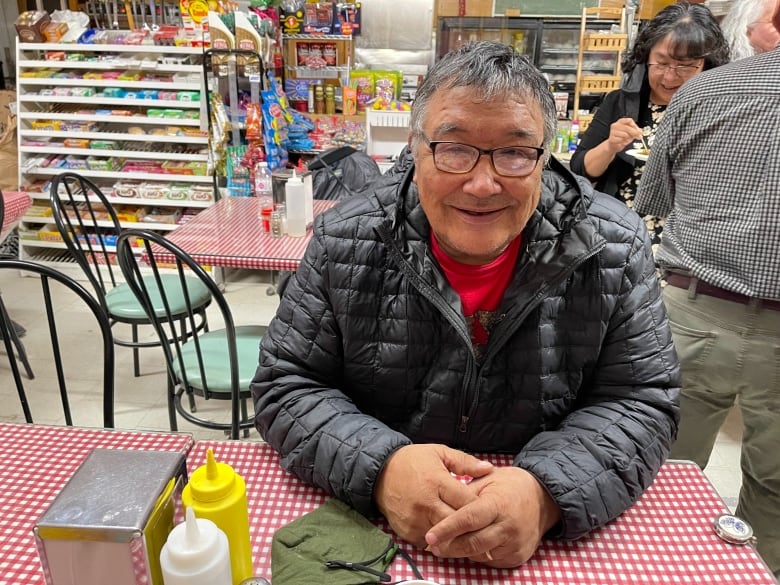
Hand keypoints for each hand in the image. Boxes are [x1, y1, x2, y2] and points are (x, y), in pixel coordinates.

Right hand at [374, 444, 492, 547]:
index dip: (480, 506)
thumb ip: (465, 462)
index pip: (466, 501)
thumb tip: (488, 468)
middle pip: (457, 523)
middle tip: (482, 526)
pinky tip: (448, 536)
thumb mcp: (439, 453)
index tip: (487, 507)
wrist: (380, 473)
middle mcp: (426, 503)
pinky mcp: (407, 532)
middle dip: (471, 526)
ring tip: (468, 534)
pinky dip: (440, 541)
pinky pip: (429, 543)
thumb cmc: (412, 461)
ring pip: (445, 537)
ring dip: (457, 537)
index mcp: (437, 482)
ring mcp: (416, 520)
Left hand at [424, 466, 560, 567]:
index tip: (430, 535)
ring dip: (461, 552)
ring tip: (445, 546)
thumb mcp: (487, 479)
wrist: (542, 499)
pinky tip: (468, 546)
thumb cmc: (511, 486)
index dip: (447, 528)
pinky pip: (491, 560)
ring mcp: (514, 544)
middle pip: (472, 543)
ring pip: (480, 554)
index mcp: (498, 504)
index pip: (468, 519)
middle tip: (432, 545)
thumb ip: (465, 492)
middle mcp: (508, 526)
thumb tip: (442, 504)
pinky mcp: (517, 556)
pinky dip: (477, 554)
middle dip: (449, 546)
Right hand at [607, 117, 643, 153]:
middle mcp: (615, 125)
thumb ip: (635, 130)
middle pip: (627, 127)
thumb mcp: (630, 132)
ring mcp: (613, 132)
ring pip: (625, 135)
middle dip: (634, 133)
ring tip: (627, 140)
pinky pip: (621, 140)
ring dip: (628, 138)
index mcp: (620, 121)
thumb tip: (640, 131)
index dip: (635, 126)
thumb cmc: (621, 138)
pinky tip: (622, 142)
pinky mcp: (612, 138)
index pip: (629, 120)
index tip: (638, 131)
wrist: (613, 145)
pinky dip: (624, 142)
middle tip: (639, 136)